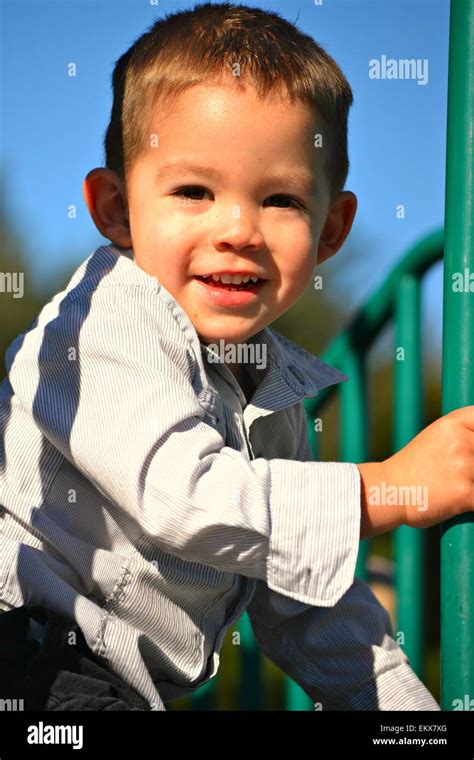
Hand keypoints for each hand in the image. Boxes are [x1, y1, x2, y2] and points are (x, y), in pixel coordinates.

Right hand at [383, 406, 473, 528]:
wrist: (389, 491)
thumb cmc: (414, 466)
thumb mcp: (437, 436)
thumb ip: (464, 433)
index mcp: (453, 424)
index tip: (470, 447)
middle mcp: (461, 442)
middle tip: (459, 469)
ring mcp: (464, 467)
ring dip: (472, 482)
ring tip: (453, 484)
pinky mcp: (465, 494)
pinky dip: (472, 502)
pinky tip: (458, 501)